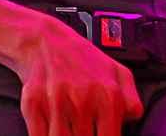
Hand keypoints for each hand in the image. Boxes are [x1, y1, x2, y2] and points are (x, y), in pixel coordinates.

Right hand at [16, 16, 142, 135]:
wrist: (44, 39)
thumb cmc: (80, 59)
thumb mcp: (116, 72)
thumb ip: (131, 100)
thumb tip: (131, 121)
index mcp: (109, 96)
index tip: (98, 134)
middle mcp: (84, 99)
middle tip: (82, 128)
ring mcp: (58, 102)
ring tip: (67, 128)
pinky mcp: (33, 104)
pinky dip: (43, 135)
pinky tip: (49, 128)